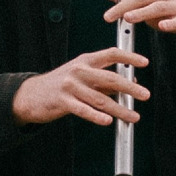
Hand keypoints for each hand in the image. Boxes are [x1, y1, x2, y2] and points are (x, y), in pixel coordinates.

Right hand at [11, 48, 150, 125]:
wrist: (31, 95)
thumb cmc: (60, 85)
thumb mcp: (81, 76)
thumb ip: (104, 80)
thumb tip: (130, 83)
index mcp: (85, 60)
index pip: (111, 54)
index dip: (129, 57)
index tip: (144, 62)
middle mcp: (79, 70)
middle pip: (110, 78)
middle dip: (130, 87)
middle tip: (145, 94)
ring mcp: (70, 86)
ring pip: (100, 99)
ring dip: (119, 109)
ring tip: (133, 116)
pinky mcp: (62, 101)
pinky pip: (84, 110)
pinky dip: (97, 116)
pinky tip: (108, 121)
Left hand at [104, 0, 175, 55]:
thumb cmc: (172, 12)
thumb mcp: (153, 4)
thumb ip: (137, 4)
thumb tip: (117, 8)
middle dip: (123, 6)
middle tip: (109, 16)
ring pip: (158, 7)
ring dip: (141, 12)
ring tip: (128, 18)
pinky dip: (169, 23)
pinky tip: (161, 26)